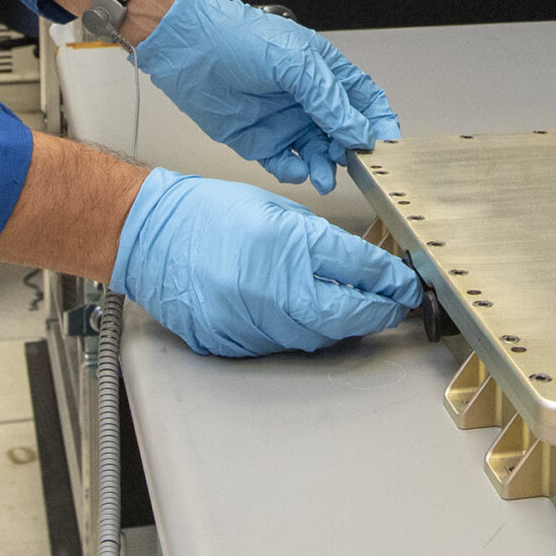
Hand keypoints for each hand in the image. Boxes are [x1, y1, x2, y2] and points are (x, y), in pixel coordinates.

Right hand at [111, 169, 420, 356]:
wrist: (148, 236)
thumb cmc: (204, 214)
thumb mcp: (275, 210)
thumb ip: (319, 241)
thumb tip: (360, 265)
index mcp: (283, 244)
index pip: (357, 269)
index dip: (390, 278)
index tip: (407, 282)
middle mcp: (268, 288)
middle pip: (346, 314)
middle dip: (380, 311)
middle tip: (398, 305)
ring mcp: (248, 322)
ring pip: (317, 338)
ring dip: (345, 327)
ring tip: (361, 312)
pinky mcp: (230, 343)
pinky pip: (282, 345)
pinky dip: (303, 334)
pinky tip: (312, 321)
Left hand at [130, 0, 397, 192]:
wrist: (189, 49)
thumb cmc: (241, 40)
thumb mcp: (295, 63)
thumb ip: (329, 100)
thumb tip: (360, 132)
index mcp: (324, 73)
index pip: (364, 100)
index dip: (378, 121)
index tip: (386, 145)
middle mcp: (309, 101)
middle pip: (344, 134)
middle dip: (351, 152)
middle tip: (350, 164)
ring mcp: (286, 123)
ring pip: (318, 154)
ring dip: (325, 168)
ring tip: (323, 178)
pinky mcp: (261, 142)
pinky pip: (286, 164)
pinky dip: (295, 172)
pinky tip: (297, 170)